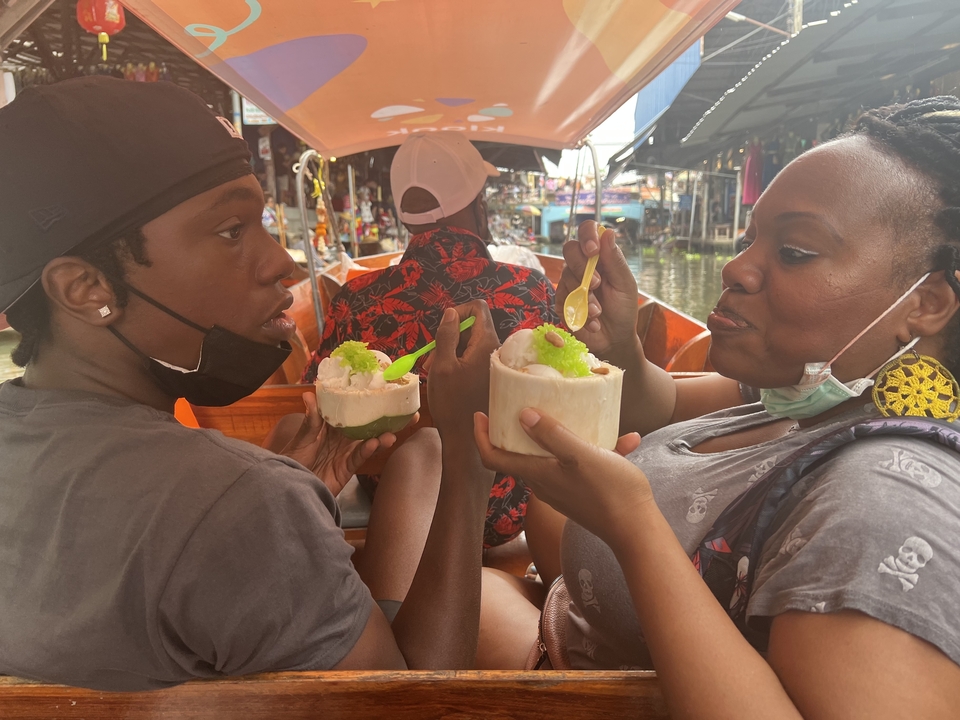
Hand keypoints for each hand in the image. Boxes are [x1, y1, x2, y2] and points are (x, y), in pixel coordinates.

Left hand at [280, 392, 410, 495]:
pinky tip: (375, 444)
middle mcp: (343, 437)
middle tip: (407, 413)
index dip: (369, 401)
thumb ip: (311, 420)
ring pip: (369, 442)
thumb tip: (309, 394)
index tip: (387, 392)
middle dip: (386, 420)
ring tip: (392, 432)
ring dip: (381, 437)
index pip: (353, 409)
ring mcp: (346, 453)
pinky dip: (367, 451)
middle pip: (368, 426)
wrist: (288, 486)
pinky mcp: (347, 469)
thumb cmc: (292, 459)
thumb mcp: (302, 437)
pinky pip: (359, 458)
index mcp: (332, 424)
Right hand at [426, 301, 500, 435]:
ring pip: (470, 344)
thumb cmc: (451, 402)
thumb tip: (451, 312)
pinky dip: (458, 362)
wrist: (464, 438)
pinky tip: (445, 377)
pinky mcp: (491, 376)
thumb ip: (446, 335)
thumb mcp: (442, 366)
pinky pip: (474, 359)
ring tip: (433, 369)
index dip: (458, 311)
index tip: (441, 329)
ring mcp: (494, 364)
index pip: (478, 308)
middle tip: (431, 356)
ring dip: (450, 351)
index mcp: (486, 343)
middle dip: (450, 336)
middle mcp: (495, 350)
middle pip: (472, 326)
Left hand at [473, 408, 651, 549]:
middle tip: (531, 402)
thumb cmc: (609, 491)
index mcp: (538, 473)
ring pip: (556, 456)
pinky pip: (582, 466)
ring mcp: (563, 490)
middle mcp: (544, 484)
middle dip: (524, 428)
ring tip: (592, 416)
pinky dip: (599, 451)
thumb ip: (552, 435)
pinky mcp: (582, 494)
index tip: (481, 414)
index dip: (482, 437)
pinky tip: (626, 441)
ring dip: (570, 435)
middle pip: (521, 454)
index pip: (494, 458)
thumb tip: (522, 415)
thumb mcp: (580, 454)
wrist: (636, 530)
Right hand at [557, 221, 639, 356]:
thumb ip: (615, 260)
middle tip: (596, 284)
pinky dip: (578, 312)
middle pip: (570, 250)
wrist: (615, 339)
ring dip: (584, 297)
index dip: (587, 235)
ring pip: (565, 276)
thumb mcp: (625, 285)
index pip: (587, 231)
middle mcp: (582, 265)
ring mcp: (569, 283)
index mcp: (600, 256)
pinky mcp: (561, 301)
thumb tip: (608, 233)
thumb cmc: (623, 309)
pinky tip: (592, 322)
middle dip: (582, 267)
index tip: (593, 250)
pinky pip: (561, 299)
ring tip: (599, 312)